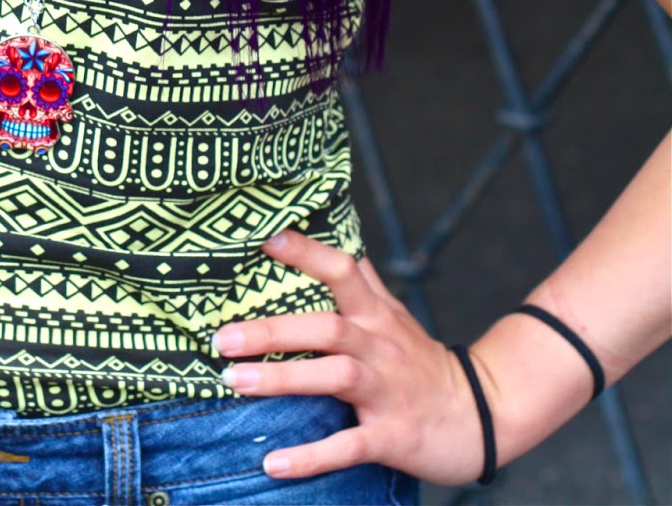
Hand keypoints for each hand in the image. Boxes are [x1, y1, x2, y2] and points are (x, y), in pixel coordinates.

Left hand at [212, 229, 489, 484]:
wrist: (479, 416)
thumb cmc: (422, 362)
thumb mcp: (395, 316)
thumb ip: (365, 282)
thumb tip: (340, 241)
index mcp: (376, 314)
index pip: (342, 271)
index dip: (307, 252)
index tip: (265, 237)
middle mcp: (379, 346)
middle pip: (326, 328)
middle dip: (272, 331)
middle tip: (222, 337)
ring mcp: (386, 391)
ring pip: (334, 377)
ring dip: (282, 380)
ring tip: (233, 381)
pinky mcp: (392, 435)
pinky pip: (348, 445)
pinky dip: (311, 455)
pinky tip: (273, 462)